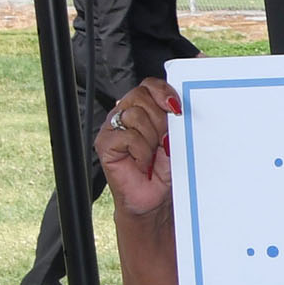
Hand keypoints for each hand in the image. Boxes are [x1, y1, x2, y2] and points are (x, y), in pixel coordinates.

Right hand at [94, 80, 180, 219]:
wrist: (155, 199)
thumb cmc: (166, 170)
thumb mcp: (177, 140)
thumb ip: (175, 121)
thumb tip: (178, 106)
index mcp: (144, 109)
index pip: (149, 86)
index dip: (163, 92)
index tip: (177, 107)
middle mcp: (126, 115)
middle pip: (141, 96)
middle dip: (160, 118)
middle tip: (165, 140)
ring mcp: (114, 128)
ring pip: (135, 115)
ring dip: (152, 138)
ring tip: (154, 155)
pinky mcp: (105, 144)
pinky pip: (127, 136)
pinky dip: (142, 151)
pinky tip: (145, 163)